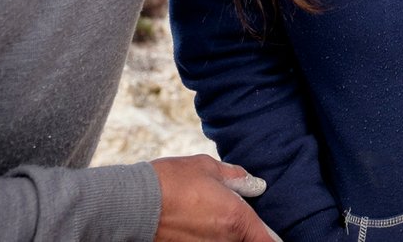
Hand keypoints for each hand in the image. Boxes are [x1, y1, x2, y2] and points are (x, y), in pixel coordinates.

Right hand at [152, 154, 280, 241]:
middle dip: (245, 233)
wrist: (132, 204)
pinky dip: (207, 239)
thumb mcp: (207, 168)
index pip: (266, 240)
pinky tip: (197, 226)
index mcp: (235, 218)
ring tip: (210, 218)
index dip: (270, 238)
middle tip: (233, 218)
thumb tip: (256, 185)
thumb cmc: (170, 182)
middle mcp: (224, 240)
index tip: (268, 234)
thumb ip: (236, 178)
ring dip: (224, 235)